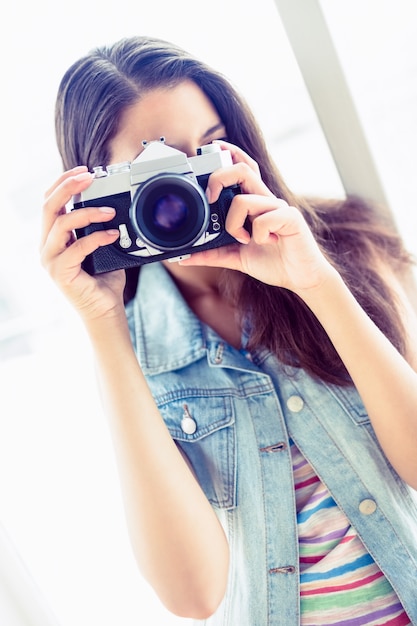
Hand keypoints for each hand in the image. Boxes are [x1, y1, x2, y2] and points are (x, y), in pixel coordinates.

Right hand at [40, 166, 125, 321]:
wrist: (105, 310)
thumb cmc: (104, 279)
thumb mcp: (102, 246)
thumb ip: (100, 227)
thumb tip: (114, 204)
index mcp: (53, 237)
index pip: (50, 201)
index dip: (63, 182)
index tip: (84, 170)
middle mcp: (47, 246)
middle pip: (48, 206)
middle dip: (68, 186)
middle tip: (90, 176)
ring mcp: (50, 260)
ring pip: (61, 224)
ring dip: (87, 212)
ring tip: (110, 212)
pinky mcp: (60, 272)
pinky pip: (77, 247)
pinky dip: (97, 238)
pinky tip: (113, 235)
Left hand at [180, 141, 334, 294]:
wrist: (300, 278)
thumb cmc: (273, 262)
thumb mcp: (235, 258)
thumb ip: (212, 254)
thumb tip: (184, 257)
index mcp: (254, 203)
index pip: (241, 167)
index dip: (229, 152)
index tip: (211, 148)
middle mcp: (266, 199)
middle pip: (242, 169)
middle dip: (219, 178)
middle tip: (210, 199)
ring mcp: (278, 207)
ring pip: (244, 199)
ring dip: (234, 224)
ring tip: (243, 240)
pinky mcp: (290, 218)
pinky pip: (264, 219)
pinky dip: (258, 235)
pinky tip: (266, 243)